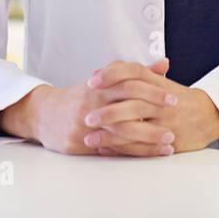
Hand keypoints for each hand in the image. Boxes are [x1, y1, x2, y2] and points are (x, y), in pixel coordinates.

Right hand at [0, 66, 176, 155]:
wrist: (43, 114)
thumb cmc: (80, 97)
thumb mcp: (104, 81)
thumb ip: (135, 73)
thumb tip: (164, 64)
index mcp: (99, 86)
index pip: (129, 84)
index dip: (152, 91)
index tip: (172, 97)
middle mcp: (92, 104)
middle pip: (127, 107)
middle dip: (153, 114)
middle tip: (175, 119)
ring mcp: (85, 124)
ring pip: (121, 131)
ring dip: (148, 137)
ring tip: (169, 141)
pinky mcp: (79, 143)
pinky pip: (110, 149)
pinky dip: (133, 152)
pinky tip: (150, 153)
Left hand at [85, 58, 218, 154]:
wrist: (209, 114)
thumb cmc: (176, 98)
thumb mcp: (156, 81)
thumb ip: (128, 76)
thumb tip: (97, 73)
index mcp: (157, 83)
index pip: (133, 72)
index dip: (112, 75)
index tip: (92, 81)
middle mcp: (161, 102)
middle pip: (132, 104)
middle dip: (107, 111)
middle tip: (86, 117)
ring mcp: (165, 122)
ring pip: (135, 128)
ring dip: (110, 134)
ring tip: (89, 137)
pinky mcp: (168, 141)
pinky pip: (142, 146)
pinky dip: (121, 148)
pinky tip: (105, 148)